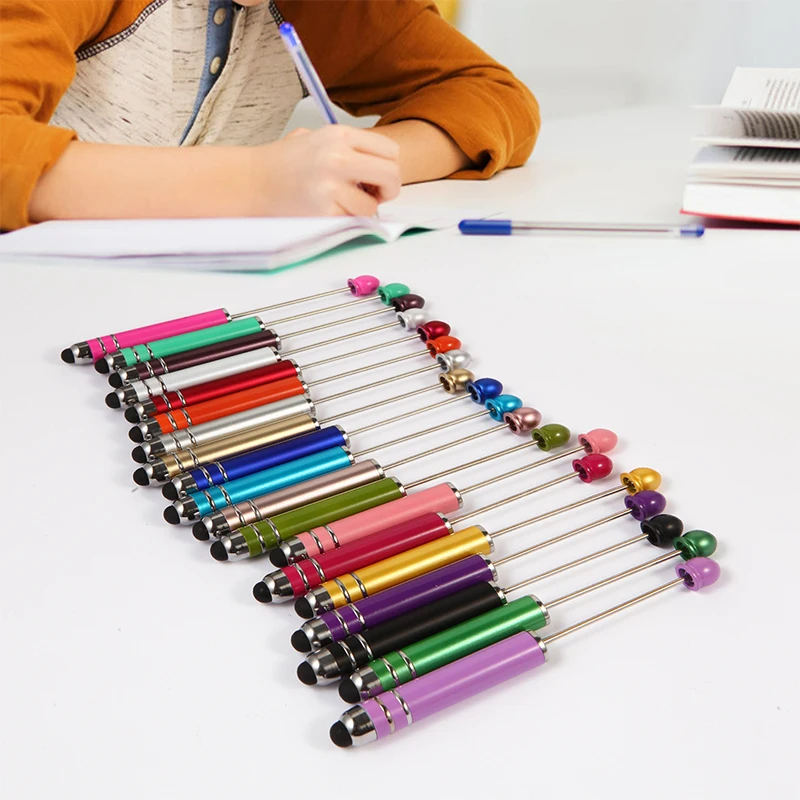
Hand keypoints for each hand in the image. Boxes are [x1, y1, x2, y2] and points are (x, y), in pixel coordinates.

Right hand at [251, 126, 400, 215]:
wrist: (249, 182)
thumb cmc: (281, 163)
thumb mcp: (314, 138)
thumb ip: (347, 147)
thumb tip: (379, 164)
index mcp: (339, 135)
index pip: (390, 151)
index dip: (389, 167)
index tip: (377, 177)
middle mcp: (338, 157)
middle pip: (392, 175)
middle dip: (389, 190)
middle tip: (374, 196)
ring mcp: (331, 186)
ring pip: (372, 206)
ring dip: (362, 209)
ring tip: (340, 203)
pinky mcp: (323, 211)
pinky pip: (351, 221)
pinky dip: (343, 220)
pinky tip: (325, 210)